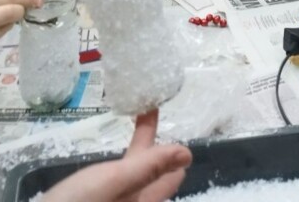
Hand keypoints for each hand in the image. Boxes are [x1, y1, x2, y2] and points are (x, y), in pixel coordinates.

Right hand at [40, 111, 190, 201]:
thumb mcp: (113, 182)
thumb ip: (148, 167)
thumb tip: (188, 154)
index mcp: (143, 201)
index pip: (171, 175)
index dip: (173, 147)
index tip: (164, 114)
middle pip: (152, 174)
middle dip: (155, 145)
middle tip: (148, 107)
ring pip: (134, 178)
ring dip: (138, 152)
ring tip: (134, 121)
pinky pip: (115, 184)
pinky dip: (120, 164)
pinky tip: (110, 160)